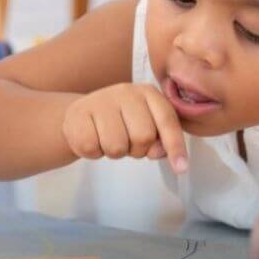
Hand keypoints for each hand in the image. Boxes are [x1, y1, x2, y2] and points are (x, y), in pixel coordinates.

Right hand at [61, 83, 188, 171]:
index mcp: (148, 93)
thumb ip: (160, 139)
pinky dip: (93, 152)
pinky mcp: (77, 113)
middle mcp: (126, 91)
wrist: (81, 115)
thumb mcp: (145, 127)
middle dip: (137, 149)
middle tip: (127, 142)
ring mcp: (100, 100)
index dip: (175, 146)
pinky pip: (91, 148)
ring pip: (116, 146)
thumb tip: (159, 152)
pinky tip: (92, 139)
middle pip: (143, 136)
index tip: (181, 168)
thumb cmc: (119, 123)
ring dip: (113, 153)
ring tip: (108, 140)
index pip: (167, 120)